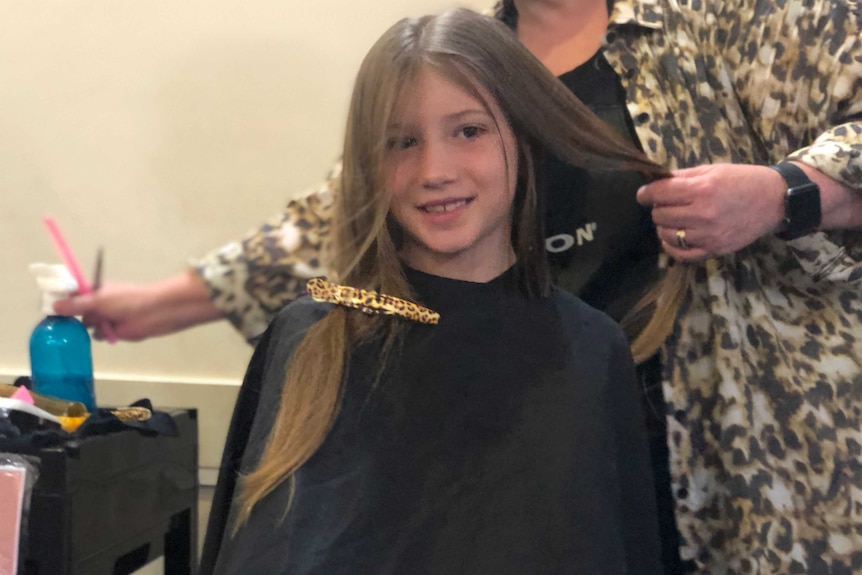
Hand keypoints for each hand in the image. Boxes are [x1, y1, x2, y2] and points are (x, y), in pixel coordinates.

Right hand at [52, 271, 223, 341]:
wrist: (156, 313)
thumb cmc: (128, 300)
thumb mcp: (99, 300)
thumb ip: (76, 305)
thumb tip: (55, 307)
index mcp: (94, 290)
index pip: (72, 294)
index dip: (61, 300)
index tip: (49, 307)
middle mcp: (98, 303)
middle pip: (76, 312)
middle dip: (72, 317)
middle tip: (63, 324)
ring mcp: (106, 318)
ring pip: (87, 326)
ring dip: (90, 328)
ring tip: (98, 325)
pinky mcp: (114, 332)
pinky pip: (100, 336)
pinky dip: (103, 335)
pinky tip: (110, 333)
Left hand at [636, 164, 786, 260]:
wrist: (774, 201)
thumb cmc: (742, 181)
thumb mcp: (712, 170)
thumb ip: (682, 176)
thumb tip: (655, 180)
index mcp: (702, 189)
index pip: (659, 194)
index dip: (646, 193)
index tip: (644, 194)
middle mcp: (702, 214)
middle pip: (659, 215)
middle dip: (658, 208)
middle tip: (668, 204)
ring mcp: (707, 235)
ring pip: (666, 235)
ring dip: (664, 226)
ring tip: (674, 218)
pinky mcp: (713, 250)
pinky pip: (680, 254)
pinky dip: (672, 246)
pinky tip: (675, 237)